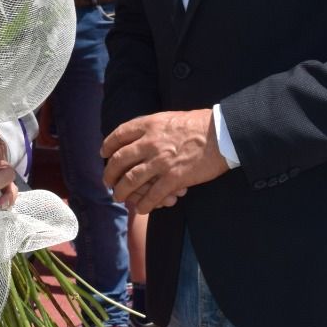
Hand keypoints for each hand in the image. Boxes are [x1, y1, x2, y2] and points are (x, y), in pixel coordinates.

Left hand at [101, 108, 226, 214]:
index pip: (119, 135)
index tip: (104, 152)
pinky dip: (145, 204)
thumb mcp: (171, 117)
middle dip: (109, 173)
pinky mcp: (174, 178)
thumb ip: (154, 127)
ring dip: (122, 191)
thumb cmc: (201, 124)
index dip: (108, 145)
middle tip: (108, 181)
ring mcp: (161, 161)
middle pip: (119, 160)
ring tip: (119, 197)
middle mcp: (151, 142)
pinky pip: (153, 195)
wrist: (223, 134)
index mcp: (150, 125)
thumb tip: (142, 136)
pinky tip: (142, 209)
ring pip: (131, 180)